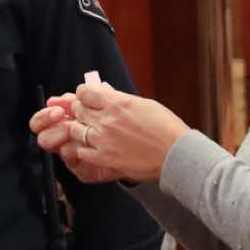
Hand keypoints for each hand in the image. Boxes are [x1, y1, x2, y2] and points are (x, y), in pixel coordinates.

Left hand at [29, 80, 187, 183]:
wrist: (175, 154)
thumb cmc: (165, 127)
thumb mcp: (144, 104)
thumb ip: (120, 99)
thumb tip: (105, 91)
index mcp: (116, 103)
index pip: (84, 92)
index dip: (84, 95)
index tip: (88, 98)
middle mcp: (106, 120)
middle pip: (78, 110)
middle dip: (81, 110)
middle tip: (88, 114)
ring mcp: (102, 140)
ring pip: (75, 130)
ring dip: (80, 129)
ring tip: (89, 131)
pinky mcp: (104, 159)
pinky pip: (81, 151)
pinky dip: (84, 149)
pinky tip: (93, 148)